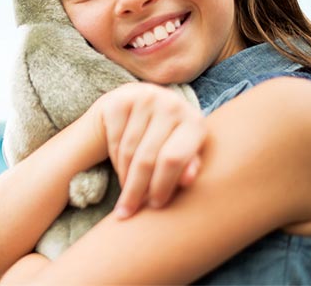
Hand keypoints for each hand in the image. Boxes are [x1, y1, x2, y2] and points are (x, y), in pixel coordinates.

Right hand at [94, 82, 206, 218]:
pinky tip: (121, 173)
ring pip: (129, 151)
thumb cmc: (170, 139)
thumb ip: (189, 166)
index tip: (155, 206)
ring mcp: (144, 98)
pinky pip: (115, 140)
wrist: (144, 106)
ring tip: (126, 196)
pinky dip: (116, 162)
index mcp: (195, 121)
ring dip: (125, 179)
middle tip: (128, 211)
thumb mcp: (185, 153)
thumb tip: (188, 181)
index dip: (163, 185)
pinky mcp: (120, 100)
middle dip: (137, 189)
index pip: (174, 158)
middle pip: (148, 158)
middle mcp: (171, 104)